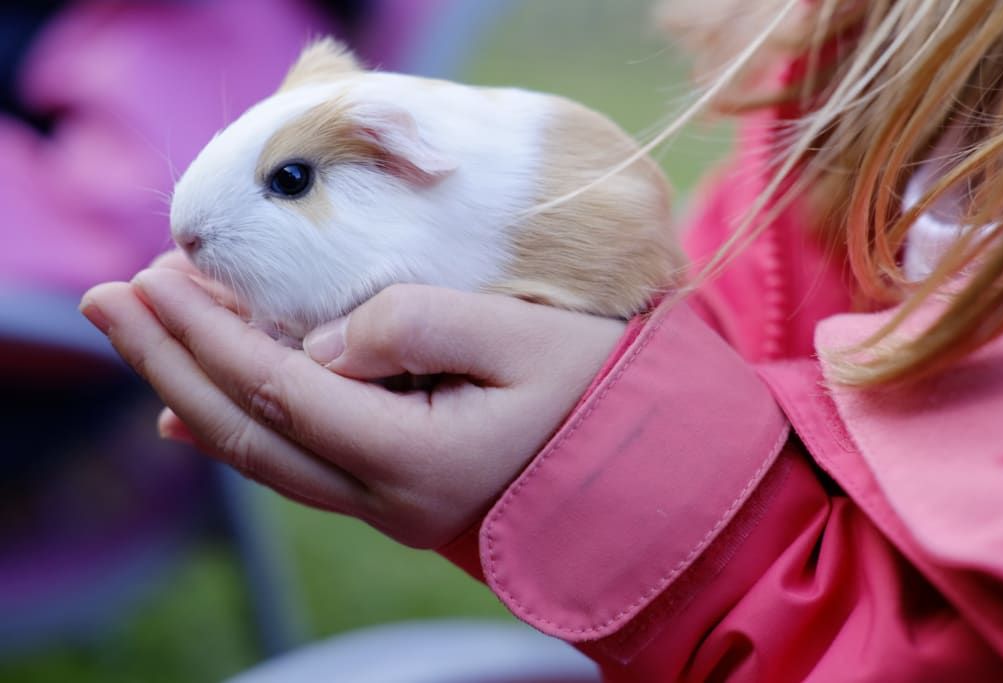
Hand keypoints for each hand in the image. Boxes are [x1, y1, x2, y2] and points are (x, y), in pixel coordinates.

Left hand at [80, 269, 624, 547]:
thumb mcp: (519, 337)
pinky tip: (189, 417)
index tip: (158, 274)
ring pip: (262, 458)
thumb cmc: (598, 396)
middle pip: (248, 432)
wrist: (646, 478)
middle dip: (170, 363)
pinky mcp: (394, 500)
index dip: (210, 333)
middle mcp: (385, 497)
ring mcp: (387, 509)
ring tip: (141, 340)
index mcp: (414, 455)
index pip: (282, 388)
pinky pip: (294, 469)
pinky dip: (234, 434)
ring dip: (190, 395)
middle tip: (108, 301)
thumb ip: (415, 325)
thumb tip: (325, 340)